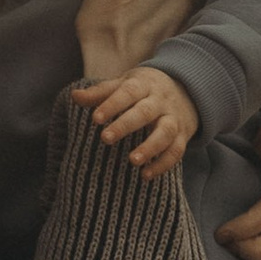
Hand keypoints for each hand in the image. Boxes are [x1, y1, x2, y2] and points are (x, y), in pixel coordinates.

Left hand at [78, 61, 199, 179]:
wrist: (186, 88)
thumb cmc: (144, 89)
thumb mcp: (124, 84)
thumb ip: (100, 92)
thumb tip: (74, 96)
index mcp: (143, 85)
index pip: (127, 92)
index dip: (112, 105)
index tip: (95, 118)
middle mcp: (160, 101)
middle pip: (145, 111)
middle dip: (126, 125)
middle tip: (105, 138)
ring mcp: (173, 118)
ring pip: (166, 132)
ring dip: (150, 147)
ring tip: (133, 161)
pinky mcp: (183, 135)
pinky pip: (176, 151)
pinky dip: (163, 164)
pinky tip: (146, 175)